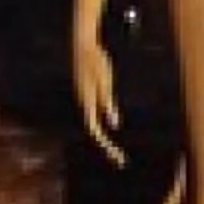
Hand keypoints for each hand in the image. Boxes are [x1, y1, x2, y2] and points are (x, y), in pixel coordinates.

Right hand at [73, 35, 123, 165]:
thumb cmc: (96, 61)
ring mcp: (83, 98)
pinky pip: (94, 113)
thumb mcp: (106, 82)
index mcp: (87, 102)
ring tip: (115, 149)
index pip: (96, 131)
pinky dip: (103, 124)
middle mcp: (83, 103)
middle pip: (94, 130)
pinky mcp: (86, 92)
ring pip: (93, 122)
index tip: (118, 157)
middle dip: (106, 146)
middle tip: (120, 160)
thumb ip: (108, 103)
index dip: (107, 146)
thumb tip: (114, 124)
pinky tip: (110, 125)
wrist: (83, 43)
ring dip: (104, 137)